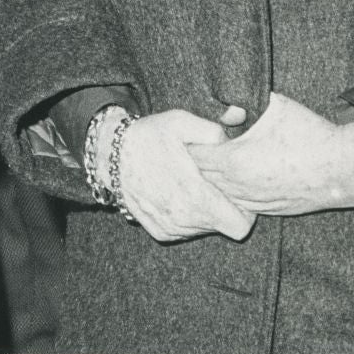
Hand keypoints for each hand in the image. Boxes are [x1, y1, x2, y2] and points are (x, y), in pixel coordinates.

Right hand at [115, 110, 256, 242]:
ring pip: (204, 230)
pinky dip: (186, 216)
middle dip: (223, 208)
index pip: (240, 226)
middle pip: (223, 227)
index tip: (233, 193)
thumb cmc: (148, 136)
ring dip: (204, 212)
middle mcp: (183, 219)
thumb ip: (213, 131)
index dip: (244, 211)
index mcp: (195, 197)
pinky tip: (176, 194)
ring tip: (191, 185)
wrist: (109, 154)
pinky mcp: (159, 231)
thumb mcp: (181, 122)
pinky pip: (185, 231)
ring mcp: (170, 228)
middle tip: (211, 184)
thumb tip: (232, 141)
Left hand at [187, 92, 353, 216]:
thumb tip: (229, 97)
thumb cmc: (310, 133)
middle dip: (202, 161)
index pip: (196, 155)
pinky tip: (242, 178)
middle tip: (206, 146)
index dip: (194, 142)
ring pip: (223, 193)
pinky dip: (237, 192)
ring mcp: (257, 202)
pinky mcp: (272, 210)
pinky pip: (243, 204)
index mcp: (235, 161)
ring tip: (222, 161)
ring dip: (219, 179)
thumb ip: (245, 101)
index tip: (199, 133)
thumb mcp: (274, 106)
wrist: (346, 166)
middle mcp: (242, 186)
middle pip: (205, 176)